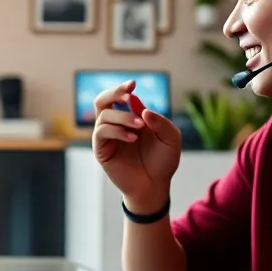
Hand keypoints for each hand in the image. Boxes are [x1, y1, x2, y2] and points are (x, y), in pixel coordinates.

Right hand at [91, 80, 182, 211]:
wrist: (155, 185)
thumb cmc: (163, 161)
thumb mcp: (171, 138)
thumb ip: (159, 121)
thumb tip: (141, 108)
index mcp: (130, 118)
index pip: (118, 98)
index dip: (122, 88)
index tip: (133, 85)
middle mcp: (114, 125)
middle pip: (101, 101)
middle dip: (113, 93)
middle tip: (128, 96)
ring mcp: (106, 138)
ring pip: (103, 116)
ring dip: (123, 118)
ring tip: (140, 127)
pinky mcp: (101, 151)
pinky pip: (101, 133)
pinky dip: (117, 131)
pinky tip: (132, 138)